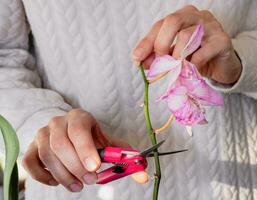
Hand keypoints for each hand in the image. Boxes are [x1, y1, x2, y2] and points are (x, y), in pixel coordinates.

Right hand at [22, 108, 147, 191]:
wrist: (70, 133)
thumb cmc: (91, 139)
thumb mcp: (109, 144)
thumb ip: (125, 158)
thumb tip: (143, 176)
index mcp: (79, 117)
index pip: (79, 129)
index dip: (85, 149)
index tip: (95, 168)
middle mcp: (58, 122)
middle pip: (60, 144)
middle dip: (76, 167)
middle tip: (90, 181)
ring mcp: (42, 133)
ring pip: (46, 156)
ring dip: (63, 175)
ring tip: (78, 186)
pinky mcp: (32, 146)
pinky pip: (30, 162)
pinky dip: (42, 176)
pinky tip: (56, 181)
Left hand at [132, 5, 241, 84]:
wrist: (223, 66)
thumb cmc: (197, 58)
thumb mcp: (174, 57)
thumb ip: (159, 57)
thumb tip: (141, 62)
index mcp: (183, 17)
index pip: (160, 24)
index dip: (147, 42)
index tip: (136, 58)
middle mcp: (197, 16)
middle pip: (173, 20)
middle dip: (160, 43)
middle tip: (160, 62)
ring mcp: (211, 26)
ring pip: (187, 35)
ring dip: (177, 56)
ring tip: (176, 68)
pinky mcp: (222, 40)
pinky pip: (203, 51)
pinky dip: (193, 64)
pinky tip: (191, 70)